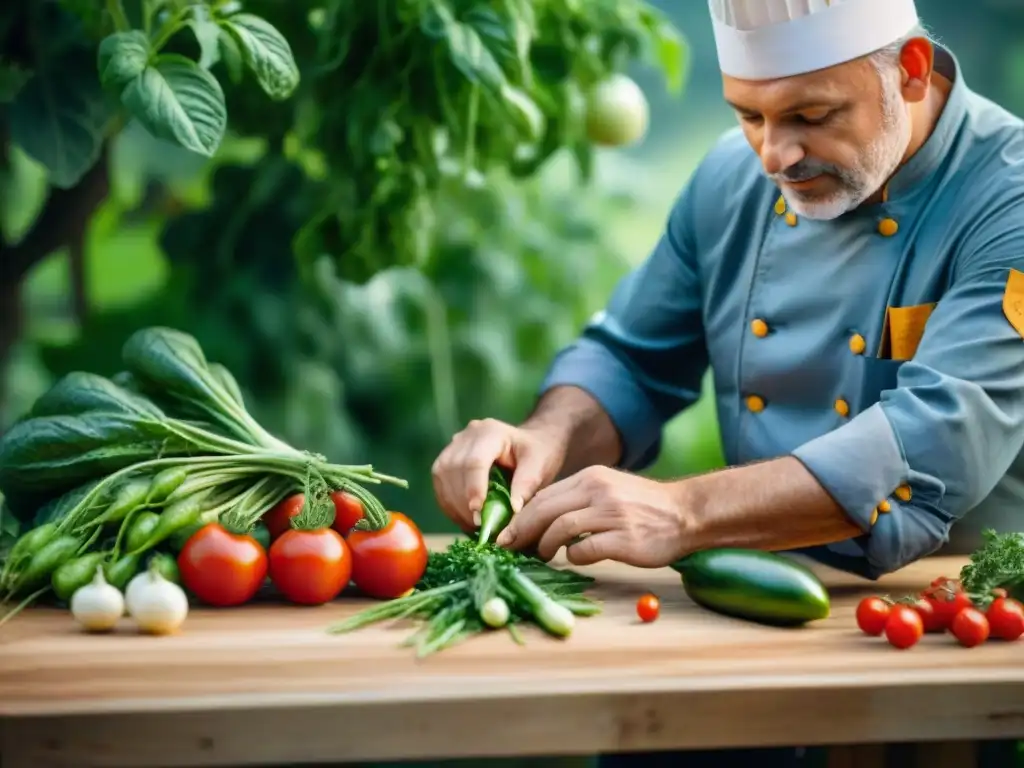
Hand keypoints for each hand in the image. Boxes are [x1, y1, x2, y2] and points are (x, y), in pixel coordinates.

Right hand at [431, 418, 566, 532]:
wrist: (530, 444)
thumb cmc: (537, 454)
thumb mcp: (539, 466)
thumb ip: (527, 485)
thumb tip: (513, 509)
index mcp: (491, 432)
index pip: (475, 462)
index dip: (474, 489)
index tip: (479, 514)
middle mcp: (467, 435)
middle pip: (454, 469)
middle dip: (463, 502)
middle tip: (478, 526)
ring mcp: (454, 446)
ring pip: (442, 476)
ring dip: (453, 505)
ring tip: (472, 525)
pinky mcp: (447, 459)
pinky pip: (440, 483)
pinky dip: (449, 504)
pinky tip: (463, 519)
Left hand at [494, 466, 688, 567]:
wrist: (686, 513)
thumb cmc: (645, 507)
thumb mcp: (609, 490)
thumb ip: (579, 499)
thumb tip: (541, 519)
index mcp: (591, 478)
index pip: (544, 495)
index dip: (521, 516)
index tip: (506, 534)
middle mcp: (598, 491)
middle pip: (545, 509)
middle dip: (521, 531)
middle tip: (510, 548)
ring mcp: (612, 515)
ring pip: (561, 527)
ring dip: (545, 545)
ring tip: (542, 555)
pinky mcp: (624, 539)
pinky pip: (586, 549)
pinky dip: (573, 556)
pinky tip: (574, 559)